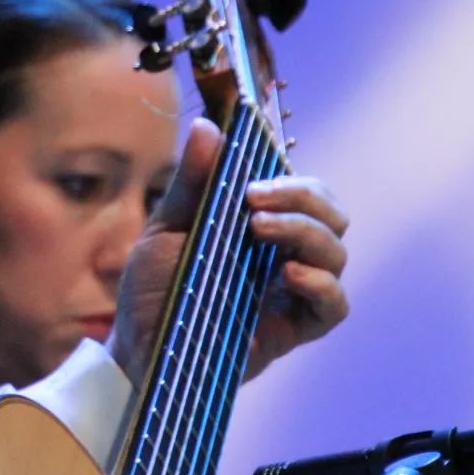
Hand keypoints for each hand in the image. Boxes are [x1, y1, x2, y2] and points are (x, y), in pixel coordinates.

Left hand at [105, 118, 349, 387]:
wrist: (137, 347)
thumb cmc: (152, 287)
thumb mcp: (165, 228)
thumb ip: (193, 183)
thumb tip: (207, 127)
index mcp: (257, 223)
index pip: (302, 191)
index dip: (291, 179)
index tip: (255, 180)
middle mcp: (283, 253)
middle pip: (330, 215)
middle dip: (304, 198)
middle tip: (257, 200)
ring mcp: (292, 291)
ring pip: (336, 252)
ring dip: (306, 232)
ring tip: (260, 230)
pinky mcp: (294, 329)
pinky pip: (334, 305)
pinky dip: (321, 284)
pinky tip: (290, 274)